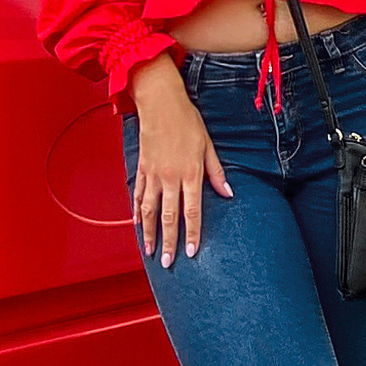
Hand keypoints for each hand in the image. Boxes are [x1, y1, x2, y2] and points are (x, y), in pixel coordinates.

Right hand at [129, 52, 231, 264]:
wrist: (160, 103)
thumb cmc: (187, 121)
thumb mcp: (208, 145)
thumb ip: (216, 172)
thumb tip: (228, 193)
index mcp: (190, 173)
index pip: (192, 212)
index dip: (192, 234)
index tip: (191, 253)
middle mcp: (170, 178)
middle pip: (169, 217)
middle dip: (169, 242)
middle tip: (168, 262)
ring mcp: (154, 174)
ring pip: (149, 210)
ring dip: (149, 233)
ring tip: (150, 251)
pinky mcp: (143, 168)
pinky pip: (139, 194)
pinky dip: (137, 211)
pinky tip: (137, 225)